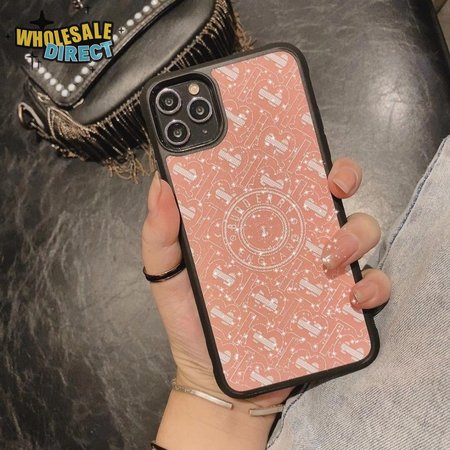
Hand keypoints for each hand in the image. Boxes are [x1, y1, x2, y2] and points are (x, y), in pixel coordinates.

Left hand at [142, 157, 390, 409]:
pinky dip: (374, 285)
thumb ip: (160, 233)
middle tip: (331, 187)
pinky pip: (372, 287)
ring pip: (360, 231)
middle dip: (344, 176)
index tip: (298, 144)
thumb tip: (161, 184)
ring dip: (355, 233)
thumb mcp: (168, 272)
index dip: (298, 152)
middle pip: (331, 193)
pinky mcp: (335, 306)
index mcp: (258, 224)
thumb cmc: (194, 318)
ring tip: (327, 257)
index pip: (284, 176)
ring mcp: (319, 271)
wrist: (215, 374)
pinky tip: (352, 295)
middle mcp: (294, 239)